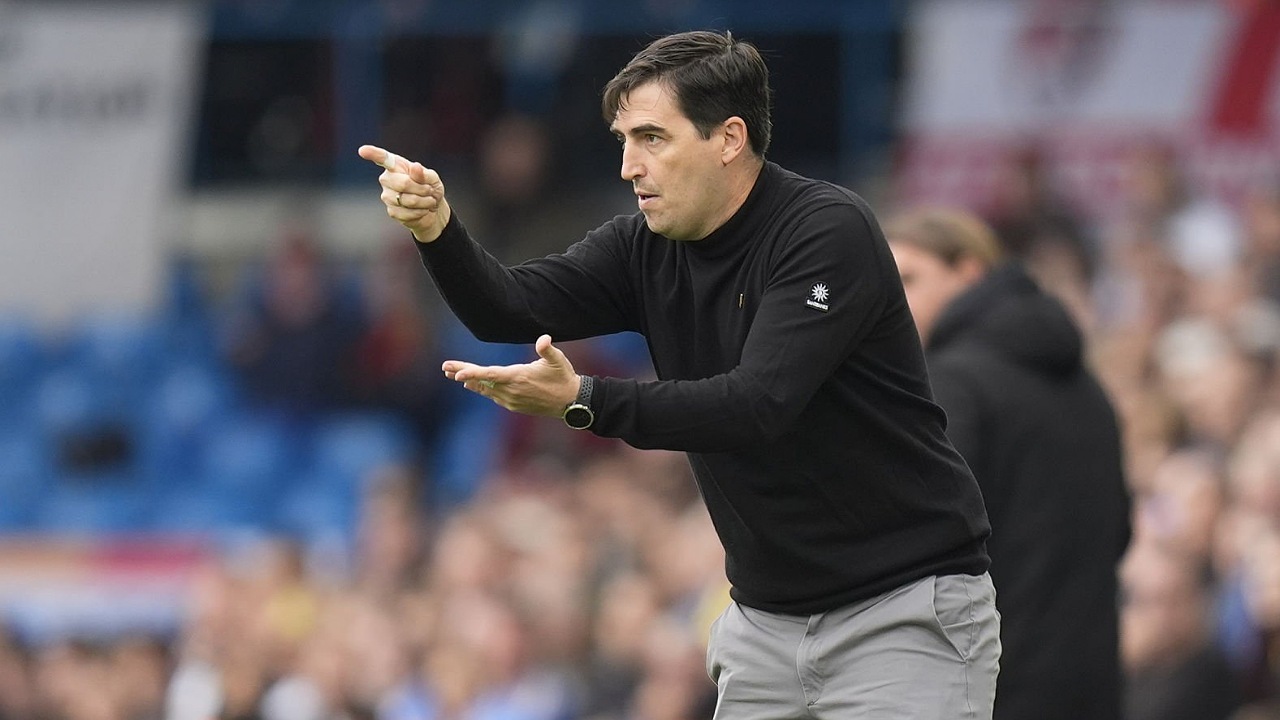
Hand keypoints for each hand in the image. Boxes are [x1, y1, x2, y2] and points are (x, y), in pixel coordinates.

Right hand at [357, 145, 451, 242]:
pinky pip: (408, 212)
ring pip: (408, 200)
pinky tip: (422, 209)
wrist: (433, 209)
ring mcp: (387, 196)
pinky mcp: (391, 211)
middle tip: (429, 190)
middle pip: (403, 183)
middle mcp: (387, 179)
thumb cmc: (430, 188)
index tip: (362, 150)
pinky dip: (421, 212)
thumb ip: (424, 174)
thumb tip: (415, 167)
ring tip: (428, 200)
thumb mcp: (432, 178)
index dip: (373, 154)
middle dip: (422, 189)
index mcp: (396, 166)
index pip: (383, 158)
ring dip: (425, 202)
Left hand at [443, 335, 581, 417]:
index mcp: (519, 377)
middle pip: (482, 381)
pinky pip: (492, 396)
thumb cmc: (564, 377)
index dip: (473, 373)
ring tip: (452, 373)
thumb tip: (544, 339)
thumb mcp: (558, 360)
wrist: (571, 402)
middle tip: (445, 368)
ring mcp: (511, 400)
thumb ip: (548, 349)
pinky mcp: (513, 404)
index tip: (457, 373)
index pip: (491, 375)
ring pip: (485, 389)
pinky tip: (471, 385)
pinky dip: (480, 389)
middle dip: (463, 373)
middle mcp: (512, 390)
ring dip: (469, 381)